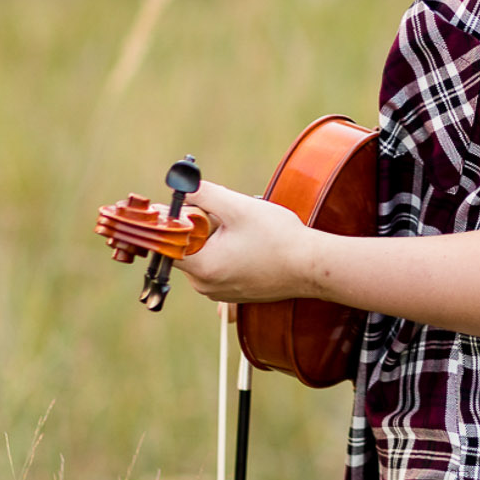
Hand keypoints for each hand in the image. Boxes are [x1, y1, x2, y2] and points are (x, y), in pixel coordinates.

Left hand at [173, 180, 315, 304]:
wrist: (312, 266)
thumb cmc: (278, 238)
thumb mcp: (238, 207)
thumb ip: (203, 194)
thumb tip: (180, 186)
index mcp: (202, 267)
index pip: (168, 243)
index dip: (173, 220)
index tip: (185, 204)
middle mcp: (205, 285)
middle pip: (185, 248)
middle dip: (200, 226)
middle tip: (224, 214)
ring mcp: (219, 292)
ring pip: (202, 256)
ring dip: (214, 238)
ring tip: (242, 229)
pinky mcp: (232, 293)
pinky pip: (217, 267)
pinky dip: (225, 251)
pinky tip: (248, 243)